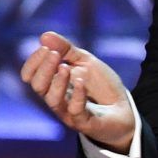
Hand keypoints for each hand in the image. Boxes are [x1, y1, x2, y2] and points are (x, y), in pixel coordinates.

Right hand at [19, 31, 135, 151]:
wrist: (125, 108)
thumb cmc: (102, 86)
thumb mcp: (86, 62)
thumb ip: (67, 50)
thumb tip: (44, 35)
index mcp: (53, 85)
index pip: (31, 76)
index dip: (34, 62)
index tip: (45, 47)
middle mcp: (57, 99)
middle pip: (38, 86)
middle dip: (44, 68)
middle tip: (54, 54)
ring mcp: (70, 113)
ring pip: (52, 100)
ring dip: (57, 81)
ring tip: (65, 67)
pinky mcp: (85, 123)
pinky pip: (75, 111)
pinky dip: (77, 95)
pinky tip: (81, 81)